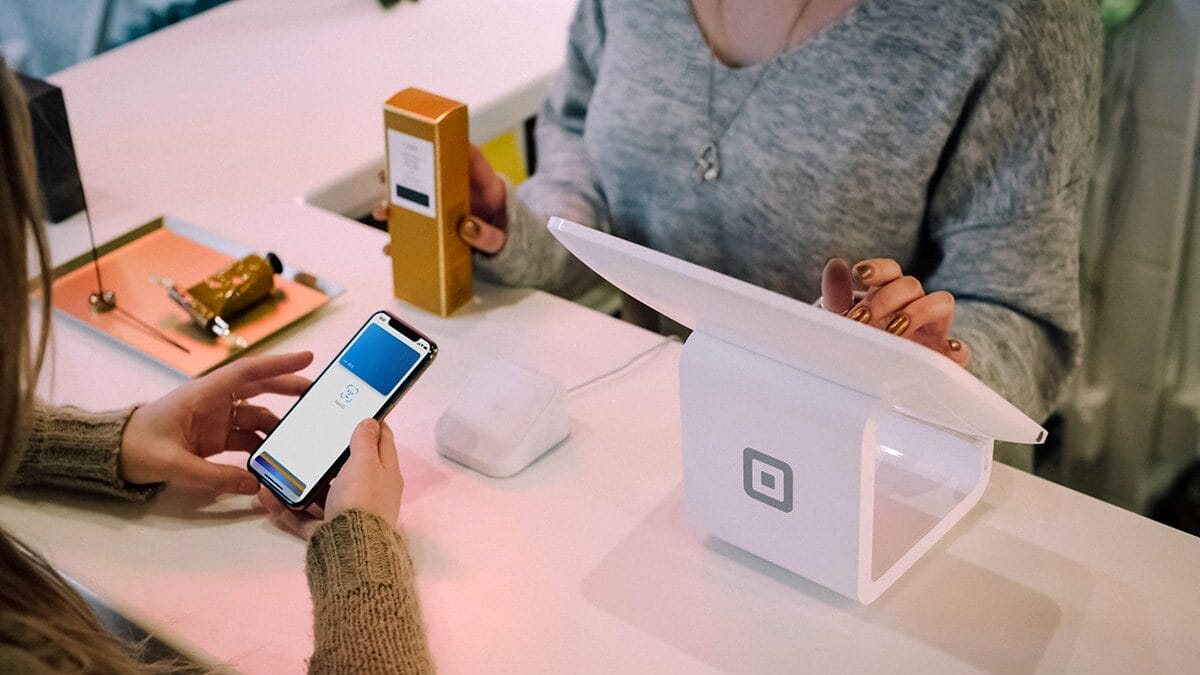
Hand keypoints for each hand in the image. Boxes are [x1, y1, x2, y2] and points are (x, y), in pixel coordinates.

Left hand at [119, 351, 313, 493]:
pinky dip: (262, 446)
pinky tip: (274, 458)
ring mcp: (215, 420)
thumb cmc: (135, 447)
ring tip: (300, 436)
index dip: (279, 364)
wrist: (111, 455)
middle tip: (318, 394)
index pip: (248, 373)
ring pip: (257, 416)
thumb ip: (215, 477)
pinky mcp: (214, 438)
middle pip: (259, 389)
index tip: (308, 356)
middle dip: (289, 389)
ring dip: (277, 425)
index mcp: (203, 394)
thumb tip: (255, 485)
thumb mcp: (174, 464)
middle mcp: (214, 402)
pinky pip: (246, 437)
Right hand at [257, 418, 403, 538]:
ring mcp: (349, 512)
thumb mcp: (365, 463)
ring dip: (300, 480)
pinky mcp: (328, 531)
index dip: (370, 422)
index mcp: (386, 473)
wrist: (352, 551)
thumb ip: (365, 441)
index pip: (382, 440)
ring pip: (322, 492)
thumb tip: (371, 421)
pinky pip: (304, 516)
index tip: (352, 410)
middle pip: (349, 466)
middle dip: (328, 453)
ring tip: (279, 467)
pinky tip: (267, 495)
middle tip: (308, 436)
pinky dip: (286, 507)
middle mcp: (370, 492)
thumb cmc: (362, 500)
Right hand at [375, 144, 507, 254]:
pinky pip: (420, 233)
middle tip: (385, 176)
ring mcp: (451, 213)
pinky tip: (390, 248)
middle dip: (406, 174)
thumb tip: (465, 227)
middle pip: (434, 176)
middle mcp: (465, 195)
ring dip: (397, 206)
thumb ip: (489, 236)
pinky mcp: (443, 232)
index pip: (472, 157)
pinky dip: (404, 241)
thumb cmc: (512, 240)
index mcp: (487, 188)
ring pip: (420, 203)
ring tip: (382, 212)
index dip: (454, 143)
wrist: (514, 259)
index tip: (431, 137)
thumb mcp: (505, 240)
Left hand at [821, 258, 970, 367]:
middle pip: (910, 285)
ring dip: (919, 312)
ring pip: (941, 303)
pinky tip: (949, 349)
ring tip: (895, 329)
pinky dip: (958, 349)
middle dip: (885, 300)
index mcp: (889, 292)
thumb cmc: (863, 337)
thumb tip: (834, 264)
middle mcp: (915, 304)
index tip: (859, 274)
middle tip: (862, 319)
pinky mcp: (943, 355)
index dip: (877, 268)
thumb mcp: (844, 320)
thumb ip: (838, 295)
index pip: (890, 270)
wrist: (876, 372)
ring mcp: (933, 328)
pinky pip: (961, 350)